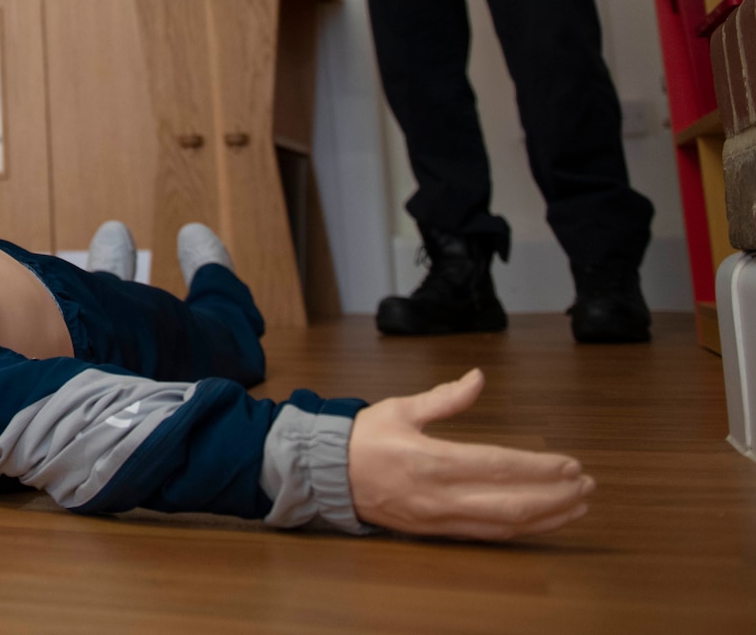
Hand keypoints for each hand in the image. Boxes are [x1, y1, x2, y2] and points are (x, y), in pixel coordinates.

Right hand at [347, 369, 593, 539]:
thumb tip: (479, 378)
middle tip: (587, 486)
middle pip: (511, 503)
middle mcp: (439, 495)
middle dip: (556, 497)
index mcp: (431, 460)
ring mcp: (438, 518)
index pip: (499, 466)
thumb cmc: (364, 437)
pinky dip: (520, 530)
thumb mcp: (402, 408)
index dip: (540, 468)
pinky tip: (541, 521)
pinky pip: (487, 535)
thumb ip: (446, 398)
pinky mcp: (436, 532)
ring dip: (546, 518)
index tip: (571, 464)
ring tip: (576, 507)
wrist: (327, 474)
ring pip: (504, 525)